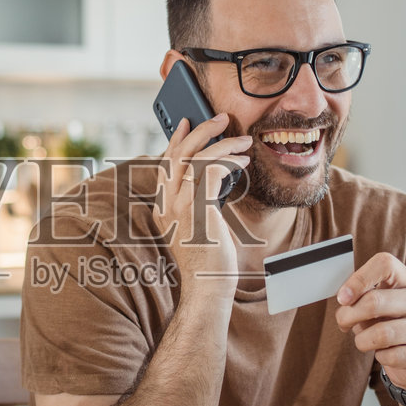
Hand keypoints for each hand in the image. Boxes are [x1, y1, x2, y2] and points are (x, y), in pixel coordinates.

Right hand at [153, 115, 251, 298]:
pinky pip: (212, 170)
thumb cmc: (208, 262)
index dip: (176, 140)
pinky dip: (229, 160)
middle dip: (200, 130)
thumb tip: (214, 177)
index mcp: (162, 207)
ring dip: (223, 143)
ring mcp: (180, 205)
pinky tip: (243, 161)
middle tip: (220, 118)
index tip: (187, 123)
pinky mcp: (198, 208)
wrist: (207, 287)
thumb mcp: (197, 227)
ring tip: (242, 139)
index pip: (165, 163)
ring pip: (197, 157)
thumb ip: (198, 203)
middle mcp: (166, 203)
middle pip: (178, 153)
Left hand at [334, 252, 405, 389]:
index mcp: (405, 281)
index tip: (343, 298)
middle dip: (348, 316)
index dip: (359, 279)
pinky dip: (380, 358)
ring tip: (364, 341)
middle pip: (375, 301)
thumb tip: (344, 298)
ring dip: (362, 341)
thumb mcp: (373, 306)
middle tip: (343, 323)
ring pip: (382, 333)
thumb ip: (358, 297)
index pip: (384, 264)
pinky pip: (393, 356)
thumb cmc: (386, 324)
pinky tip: (384, 354)